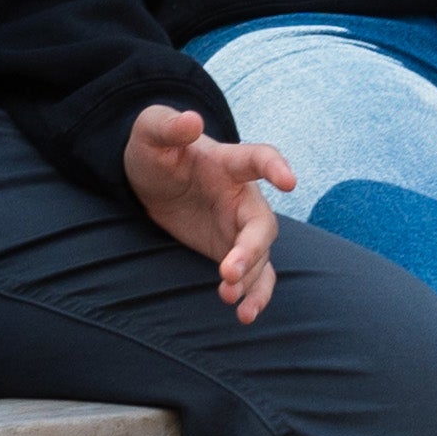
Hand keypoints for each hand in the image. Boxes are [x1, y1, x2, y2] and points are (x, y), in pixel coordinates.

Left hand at [125, 103, 292, 322]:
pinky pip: (255, 275)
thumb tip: (192, 121)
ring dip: (250, 279)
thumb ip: (168, 126)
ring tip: (228, 298)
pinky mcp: (231, 250)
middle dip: (251, 249)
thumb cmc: (155, 149)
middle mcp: (242, 195)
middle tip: (227, 271)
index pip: (259, 159)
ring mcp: (239, 226)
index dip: (276, 167)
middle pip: (262, 223)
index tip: (289, 182)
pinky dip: (255, 295)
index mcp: (228, 162)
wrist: (147, 178)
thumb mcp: (150, 132)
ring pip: (261, 256)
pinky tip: (244, 315)